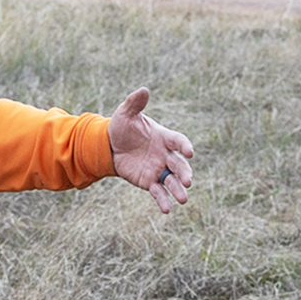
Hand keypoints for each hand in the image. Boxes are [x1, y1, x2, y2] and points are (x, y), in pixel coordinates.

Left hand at [108, 88, 192, 212]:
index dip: (185, 146)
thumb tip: (143, 90)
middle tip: (188, 182)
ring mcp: (158, 170)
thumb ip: (134, 103)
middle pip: (179, 165)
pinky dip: (163, 201)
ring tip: (184, 199)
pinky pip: (158, 192)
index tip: (190, 152)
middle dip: (185, 173)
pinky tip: (167, 210)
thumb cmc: (122, 127)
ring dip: (178, 190)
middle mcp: (165, 155)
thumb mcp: (126, 114)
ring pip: (172, 181)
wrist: (110, 146)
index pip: (178, 141)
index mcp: (164, 137)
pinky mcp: (149, 182)